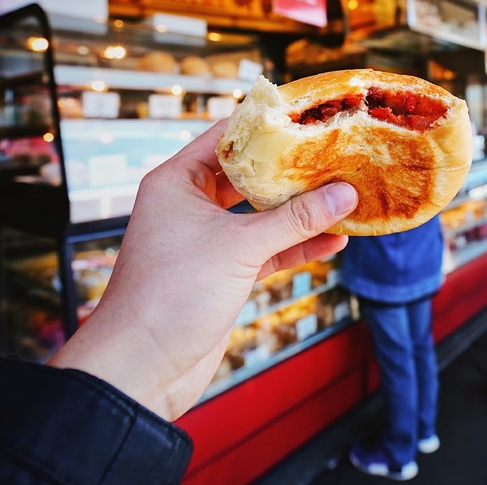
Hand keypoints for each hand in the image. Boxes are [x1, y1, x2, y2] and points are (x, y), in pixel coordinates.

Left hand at [48, 119, 357, 420]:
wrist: (140, 368)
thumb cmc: (171, 294)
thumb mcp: (239, 248)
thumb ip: (294, 220)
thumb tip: (345, 194)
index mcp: (177, 182)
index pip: (227, 137)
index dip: (268, 127)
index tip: (310, 117)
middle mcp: (189, 205)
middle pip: (249, 176)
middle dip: (292, 171)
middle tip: (336, 156)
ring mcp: (207, 240)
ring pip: (261, 215)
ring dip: (300, 211)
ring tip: (344, 197)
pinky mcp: (222, 273)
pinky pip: (266, 249)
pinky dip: (296, 245)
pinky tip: (333, 240)